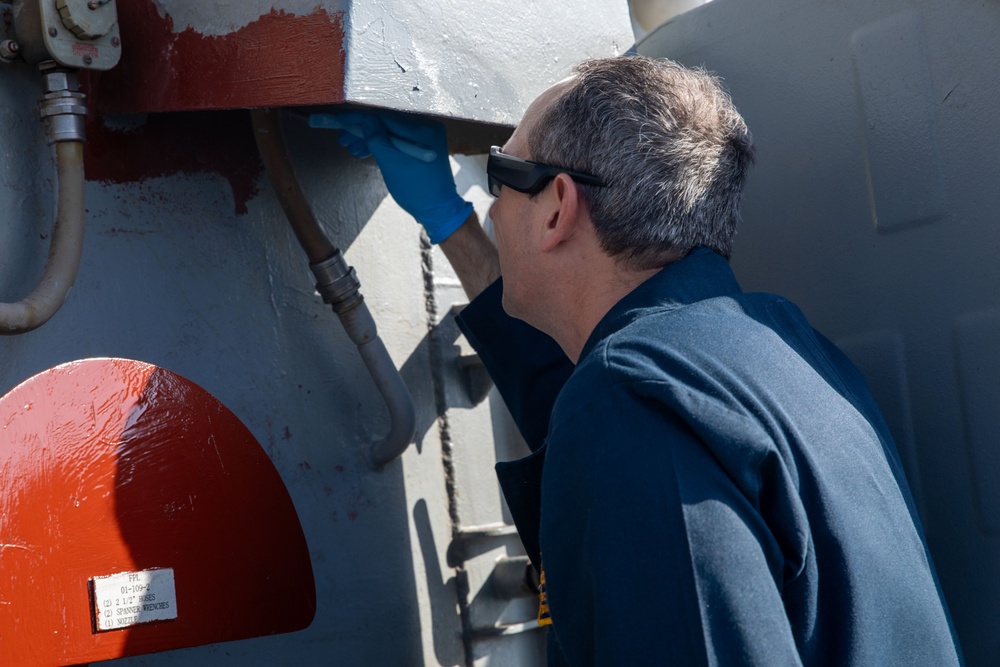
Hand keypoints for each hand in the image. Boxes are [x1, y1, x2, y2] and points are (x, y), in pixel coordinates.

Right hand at [310, 109, 472, 243]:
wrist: (439, 210)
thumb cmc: (416, 191)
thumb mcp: (391, 164)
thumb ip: (377, 139)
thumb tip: (364, 118)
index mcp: (422, 129)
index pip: (383, 117)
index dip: (359, 119)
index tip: (339, 120)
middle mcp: (426, 127)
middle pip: (386, 122)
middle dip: (363, 131)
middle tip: (343, 141)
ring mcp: (426, 136)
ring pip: (390, 131)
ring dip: (371, 138)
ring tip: (353, 149)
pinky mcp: (423, 145)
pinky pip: (398, 139)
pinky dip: (383, 144)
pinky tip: (367, 151)